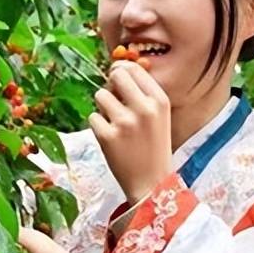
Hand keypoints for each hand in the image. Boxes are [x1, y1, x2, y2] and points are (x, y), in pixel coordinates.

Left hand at [89, 61, 172, 204]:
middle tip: (113, 99)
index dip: (121, 71)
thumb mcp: (159, 116)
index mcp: (160, 100)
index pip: (134, 68)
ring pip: (100, 95)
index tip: (118, 80)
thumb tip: (116, 69)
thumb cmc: (153, 147)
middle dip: (110, 85)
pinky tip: (111, 139)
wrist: (152, 184)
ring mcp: (125, 122)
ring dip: (103, 108)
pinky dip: (98, 127)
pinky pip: (93, 117)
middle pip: (116, 75)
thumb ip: (142, 93)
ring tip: (115, 124)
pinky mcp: (108, 137)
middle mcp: (144, 108)